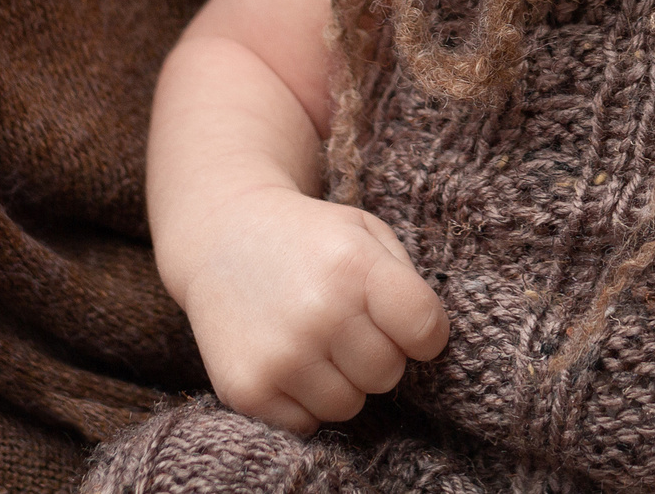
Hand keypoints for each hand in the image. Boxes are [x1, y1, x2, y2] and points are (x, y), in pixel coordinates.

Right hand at [175, 184, 448, 435]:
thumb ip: (407, 283)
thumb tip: (430, 345)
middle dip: (377, 354)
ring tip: (315, 338)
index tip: (406, 323)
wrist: (223, 235)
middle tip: (348, 325)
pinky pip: (308, 423)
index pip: (426, 331)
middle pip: (388, 374)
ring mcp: (280, 356)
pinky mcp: (248, 390)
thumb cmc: (310, 239)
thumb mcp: (364, 232)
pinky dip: (304, 399)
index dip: (424, 333)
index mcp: (354, 267)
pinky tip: (287, 357)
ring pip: (349, 405)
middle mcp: (319, 313)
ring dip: (341, 380)